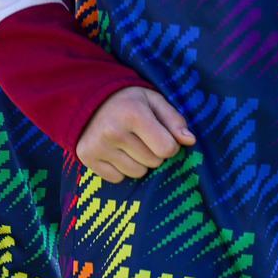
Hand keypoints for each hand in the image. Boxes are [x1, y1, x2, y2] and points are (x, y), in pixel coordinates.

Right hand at [75, 86, 194, 182]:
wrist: (88, 99)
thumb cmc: (128, 101)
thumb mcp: (153, 100)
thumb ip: (174, 119)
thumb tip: (190, 141)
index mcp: (132, 113)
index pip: (167, 149)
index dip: (169, 144)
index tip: (160, 134)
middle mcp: (113, 131)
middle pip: (153, 162)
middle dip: (152, 152)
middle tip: (139, 136)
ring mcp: (98, 146)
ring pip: (137, 173)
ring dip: (137, 162)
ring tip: (126, 143)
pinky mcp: (87, 157)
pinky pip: (118, 178)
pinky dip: (120, 169)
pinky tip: (114, 151)